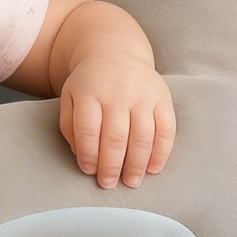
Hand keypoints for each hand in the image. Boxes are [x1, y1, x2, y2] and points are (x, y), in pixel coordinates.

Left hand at [59, 55, 175, 188]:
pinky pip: (166, 130)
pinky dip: (161, 153)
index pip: (88, 130)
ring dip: (137, 164)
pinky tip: (153, 168)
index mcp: (89, 92)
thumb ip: (70, 125)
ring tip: (131, 181)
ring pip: (142, 136)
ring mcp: (142, 95)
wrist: (115, 52)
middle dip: (112, 166)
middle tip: (109, 183)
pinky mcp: (163, 98)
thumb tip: (82, 156)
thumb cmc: (90, 83)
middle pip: (115, 137)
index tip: (89, 171)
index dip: (89, 155)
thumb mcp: (70, 97)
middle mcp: (117, 93)